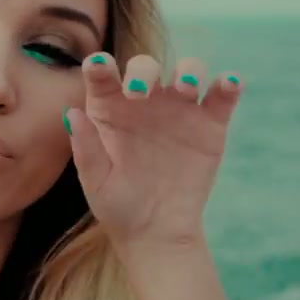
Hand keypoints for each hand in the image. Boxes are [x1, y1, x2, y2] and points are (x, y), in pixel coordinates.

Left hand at [64, 52, 242, 259]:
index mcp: (111, 109)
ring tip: (185, 87)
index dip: (100, 66)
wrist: (156, 233)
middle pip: (147, 67)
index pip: (104, 78)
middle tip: (139, 92)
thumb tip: (70, 113)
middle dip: (144, 70)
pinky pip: (221, 97)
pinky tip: (229, 84)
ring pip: (188, 71)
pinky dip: (227, 85)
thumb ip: (86, 147)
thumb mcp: (97, 181)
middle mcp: (145, 101)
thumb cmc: (119, 205)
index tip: (98, 66)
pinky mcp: (210, 125)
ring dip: (188, 71)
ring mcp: (179, 110)